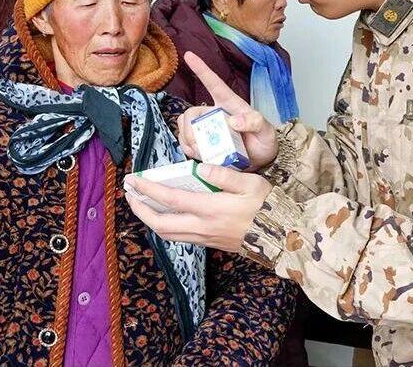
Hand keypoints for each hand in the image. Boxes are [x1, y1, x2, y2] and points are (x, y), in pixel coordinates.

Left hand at [123, 163, 272, 252]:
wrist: (282, 238)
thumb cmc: (268, 206)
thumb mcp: (250, 183)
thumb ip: (224, 175)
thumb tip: (201, 167)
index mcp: (211, 209)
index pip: (171, 199)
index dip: (148, 190)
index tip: (133, 179)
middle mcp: (203, 227)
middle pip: (161, 224)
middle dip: (140, 209)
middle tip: (129, 194)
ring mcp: (206, 239)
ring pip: (168, 234)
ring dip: (150, 220)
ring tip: (142, 204)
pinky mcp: (210, 244)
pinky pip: (180, 238)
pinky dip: (166, 226)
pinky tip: (165, 214)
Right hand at [176, 52, 277, 167]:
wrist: (262, 162)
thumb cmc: (264, 140)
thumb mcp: (266, 130)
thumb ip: (255, 122)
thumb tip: (234, 121)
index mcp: (230, 105)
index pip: (215, 83)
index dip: (202, 69)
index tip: (189, 55)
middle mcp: (215, 114)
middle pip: (192, 112)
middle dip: (191, 129)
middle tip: (200, 145)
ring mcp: (207, 128)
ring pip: (185, 125)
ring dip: (188, 139)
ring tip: (201, 151)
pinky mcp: (202, 143)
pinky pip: (185, 142)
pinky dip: (188, 149)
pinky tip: (198, 155)